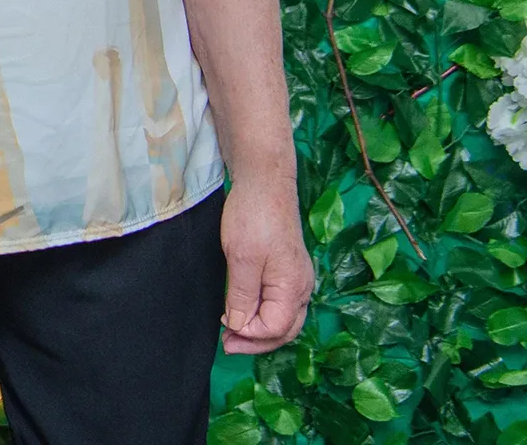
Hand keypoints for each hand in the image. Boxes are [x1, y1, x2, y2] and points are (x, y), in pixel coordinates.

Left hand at [219, 179, 312, 354]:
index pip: (274, 329)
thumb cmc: (252, 217)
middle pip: (284, 330)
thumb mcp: (241, 258)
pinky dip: (264, 314)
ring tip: (232, 332)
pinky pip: (281, 303)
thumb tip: (238, 325)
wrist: (264, 182)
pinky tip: (245, 312)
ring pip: (284, 319)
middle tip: (227, 344)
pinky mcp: (289, 270)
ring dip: (260, 330)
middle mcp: (302, 288)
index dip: (249, 334)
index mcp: (293, 288)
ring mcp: (297, 278)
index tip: (224, 329)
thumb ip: (241, 296)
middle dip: (256, 341)